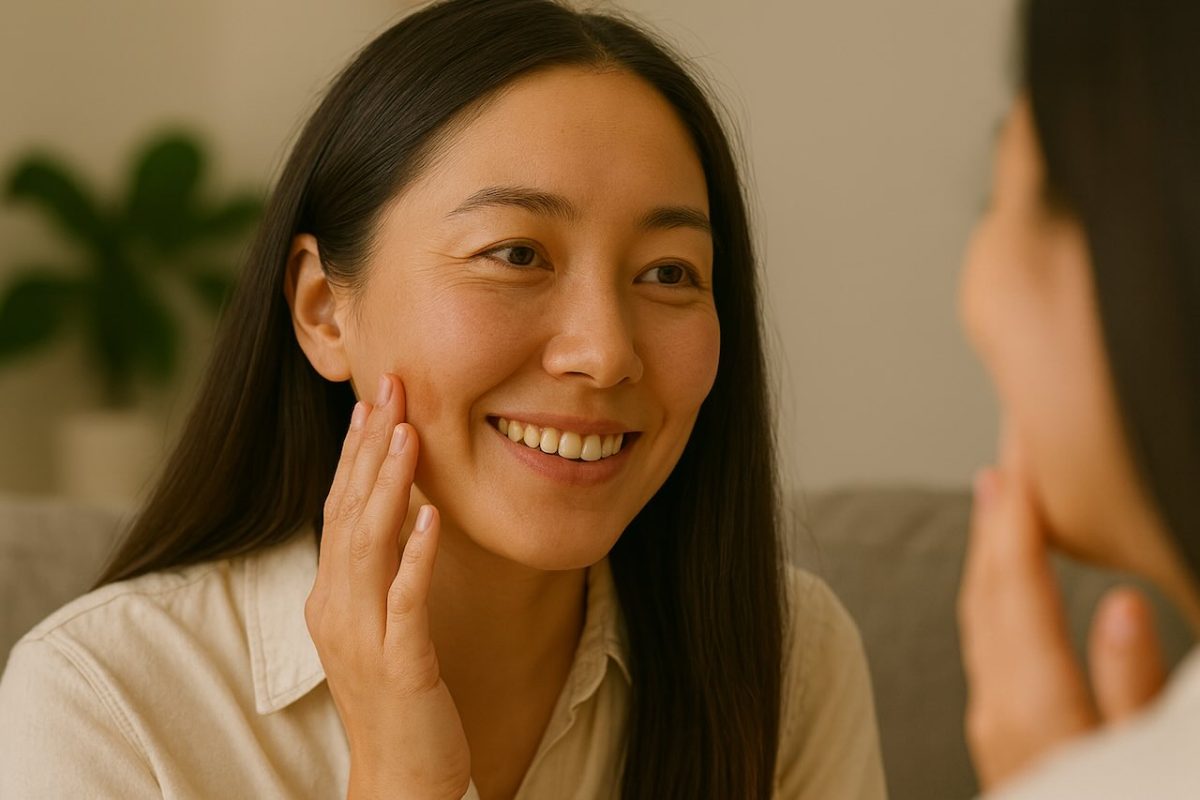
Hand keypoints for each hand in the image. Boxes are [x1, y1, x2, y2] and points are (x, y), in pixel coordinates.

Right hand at [305, 373, 470, 799]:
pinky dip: (416, 554)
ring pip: (369, 545)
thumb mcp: (381, 621)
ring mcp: (363, 636)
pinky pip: (405, 600)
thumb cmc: (397, 696)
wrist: (400, 777)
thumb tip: (403, 506)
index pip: (339, 507)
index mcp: (331, 595)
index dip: (355, 452)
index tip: (372, 401)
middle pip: (349, 511)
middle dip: (370, 447)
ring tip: (409, 434)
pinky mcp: (399, 663)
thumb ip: (383, 567)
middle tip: (390, 389)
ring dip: (389, 485)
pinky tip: (432, 516)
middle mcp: (335, 608)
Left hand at [957, 434, 1165, 790]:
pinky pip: (989, 651)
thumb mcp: (1146, 759)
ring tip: (1002, 497)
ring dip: (989, 554)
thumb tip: (1124, 603)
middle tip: (1007, 452)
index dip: (1018, 527)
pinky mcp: (1003, 743)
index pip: (1021, 600)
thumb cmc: (1127, 799)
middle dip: (996, 522)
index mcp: (1042, 716)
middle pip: (989, 600)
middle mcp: (1004, 717)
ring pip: (981, 623)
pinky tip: (1007, 579)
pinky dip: (995, 599)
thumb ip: (1132, 690)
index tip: (1018, 464)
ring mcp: (996, 731)